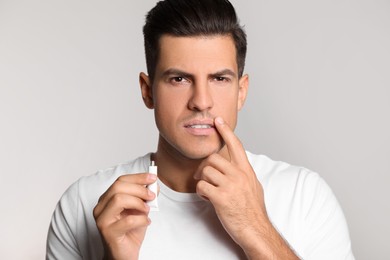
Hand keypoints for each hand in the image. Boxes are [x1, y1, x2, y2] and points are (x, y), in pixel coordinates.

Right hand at [93, 173, 156, 259]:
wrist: (124, 254)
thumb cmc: (130, 231)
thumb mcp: (140, 209)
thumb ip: (145, 196)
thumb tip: (153, 184)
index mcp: (107, 199)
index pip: (120, 181)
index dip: (138, 177)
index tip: (153, 178)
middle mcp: (101, 207)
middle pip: (118, 187)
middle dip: (139, 189)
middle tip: (152, 196)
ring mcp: (102, 220)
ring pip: (119, 199)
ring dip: (138, 203)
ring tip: (147, 211)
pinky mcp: (108, 232)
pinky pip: (127, 220)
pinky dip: (141, 219)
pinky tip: (146, 222)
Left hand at [195, 117, 297, 258]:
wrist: (256, 230)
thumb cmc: (254, 211)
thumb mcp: (254, 186)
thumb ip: (244, 174)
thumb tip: (237, 167)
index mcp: (246, 171)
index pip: (236, 145)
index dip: (226, 131)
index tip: (218, 121)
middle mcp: (239, 175)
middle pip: (213, 158)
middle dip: (203, 166)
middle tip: (202, 176)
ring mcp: (230, 186)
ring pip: (205, 171)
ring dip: (202, 181)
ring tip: (208, 191)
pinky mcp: (221, 198)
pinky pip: (202, 186)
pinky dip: (201, 192)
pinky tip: (208, 198)